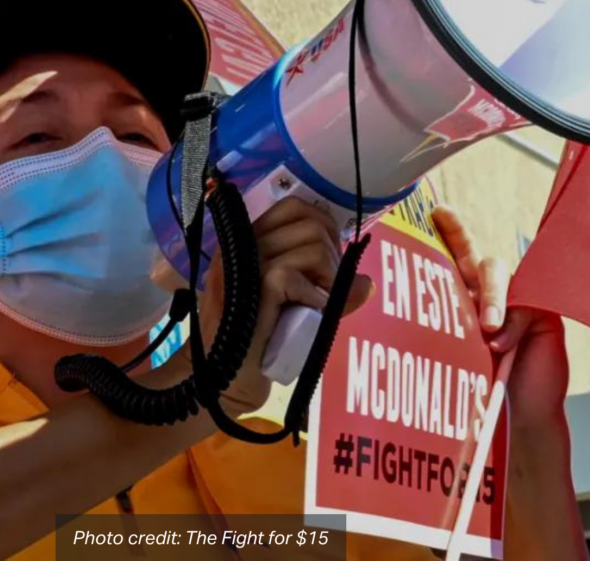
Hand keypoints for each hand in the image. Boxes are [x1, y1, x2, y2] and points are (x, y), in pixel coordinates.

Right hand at [200, 197, 373, 417]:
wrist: (223, 382)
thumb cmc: (259, 346)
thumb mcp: (297, 312)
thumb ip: (329, 293)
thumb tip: (367, 282)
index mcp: (249, 242)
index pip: (293, 207)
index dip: (323, 229)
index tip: (326, 266)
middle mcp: (243, 245)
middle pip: (310, 222)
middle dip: (332, 257)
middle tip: (324, 291)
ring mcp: (244, 265)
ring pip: (311, 245)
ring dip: (327, 279)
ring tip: (316, 308)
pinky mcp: (251, 289)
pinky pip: (295, 275)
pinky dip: (313, 298)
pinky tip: (306, 318)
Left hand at [432, 205, 568, 431]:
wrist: (515, 413)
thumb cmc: (476, 384)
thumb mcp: (446, 352)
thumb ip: (429, 330)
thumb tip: (376, 305)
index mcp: (465, 298)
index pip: (454, 259)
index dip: (449, 232)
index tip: (434, 210)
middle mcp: (490, 293)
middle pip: (475, 256)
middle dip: (458, 233)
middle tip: (443, 214)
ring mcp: (517, 300)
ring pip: (499, 274)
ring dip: (491, 296)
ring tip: (487, 327)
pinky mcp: (540, 313)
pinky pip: (525, 305)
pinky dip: (511, 326)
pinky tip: (502, 346)